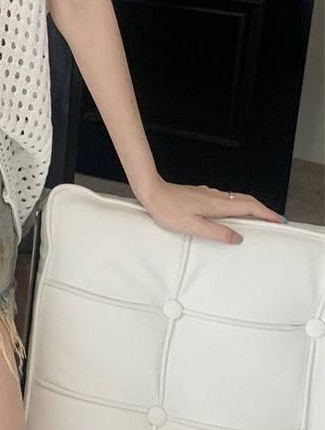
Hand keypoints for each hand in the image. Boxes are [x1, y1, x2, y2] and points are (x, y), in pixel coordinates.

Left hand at [135, 175, 285, 244]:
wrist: (151, 192)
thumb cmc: (168, 209)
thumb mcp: (194, 227)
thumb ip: (217, 233)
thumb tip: (238, 238)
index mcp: (217, 204)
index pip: (249, 207)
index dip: (266, 214)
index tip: (279, 220)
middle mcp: (215, 196)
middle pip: (246, 200)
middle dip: (262, 210)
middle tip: (273, 220)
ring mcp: (207, 194)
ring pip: (235, 198)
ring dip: (249, 207)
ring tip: (256, 218)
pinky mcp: (199, 194)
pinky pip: (224, 199)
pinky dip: (235, 205)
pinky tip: (229, 213)